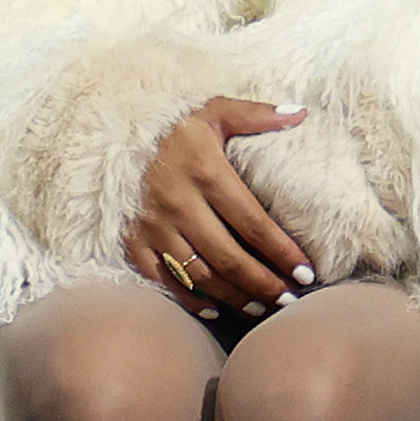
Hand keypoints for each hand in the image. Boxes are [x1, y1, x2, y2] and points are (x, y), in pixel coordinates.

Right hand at [129, 98, 316, 319]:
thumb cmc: (174, 126)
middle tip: (290, 298)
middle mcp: (178, 203)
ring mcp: (153, 226)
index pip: (253, 222)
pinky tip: (215, 309)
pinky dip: (191, 299)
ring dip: (234, 297)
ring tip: (262, 307)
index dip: (282, 252)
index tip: (306, 272)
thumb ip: (256, 114)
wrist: (112, 133)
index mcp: (204, 171)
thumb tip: (301, 114)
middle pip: (229, 257)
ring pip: (201, 275)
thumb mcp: (214, 111)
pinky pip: (165, 280)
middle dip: (264, 284)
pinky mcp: (133, 241)